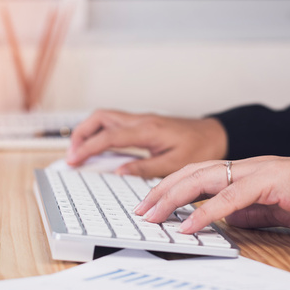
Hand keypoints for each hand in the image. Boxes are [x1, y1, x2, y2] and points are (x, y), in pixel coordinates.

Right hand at [66, 109, 227, 177]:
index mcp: (148, 130)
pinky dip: (101, 132)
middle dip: (81, 134)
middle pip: (100, 118)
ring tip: (81, 152)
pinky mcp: (144, 122)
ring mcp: (142, 119)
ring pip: (105, 117)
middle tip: (72, 155)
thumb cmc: (201, 148)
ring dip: (89, 131)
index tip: (74, 160)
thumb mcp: (174, 164)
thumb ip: (145, 168)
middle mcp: (142, 120)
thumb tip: (119, 171)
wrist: (216, 135)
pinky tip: (100, 147)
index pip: (109, 136)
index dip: (88, 148)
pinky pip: (115, 123)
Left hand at [134, 155, 289, 233]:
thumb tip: (224, 221)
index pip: (197, 174)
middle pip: (191, 171)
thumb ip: (247, 213)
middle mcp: (244, 167)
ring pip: (203, 177)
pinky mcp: (269, 181)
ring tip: (153, 215)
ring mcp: (255, 171)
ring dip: (174, 197)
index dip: (171, 187)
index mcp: (242, 173)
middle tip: (141, 210)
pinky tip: (189, 224)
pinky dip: (205, 211)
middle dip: (161, 190)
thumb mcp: (270, 211)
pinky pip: (230, 197)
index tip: (151, 205)